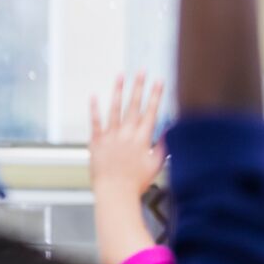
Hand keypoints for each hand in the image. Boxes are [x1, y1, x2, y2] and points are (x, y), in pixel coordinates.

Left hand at [90, 73, 165, 200]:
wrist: (115, 192)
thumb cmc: (136, 182)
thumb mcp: (156, 164)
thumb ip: (163, 146)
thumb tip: (170, 130)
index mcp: (142, 138)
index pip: (151, 112)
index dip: (156, 95)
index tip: (160, 81)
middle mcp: (126, 134)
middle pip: (134, 106)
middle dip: (139, 87)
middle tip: (142, 71)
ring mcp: (110, 136)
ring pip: (115, 109)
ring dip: (118, 91)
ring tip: (121, 75)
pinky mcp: (96, 142)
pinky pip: (95, 122)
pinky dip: (94, 109)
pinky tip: (94, 96)